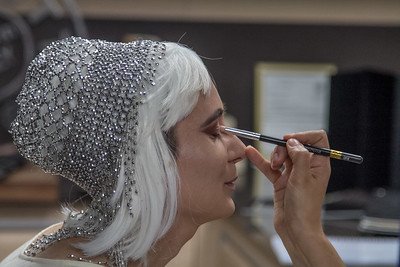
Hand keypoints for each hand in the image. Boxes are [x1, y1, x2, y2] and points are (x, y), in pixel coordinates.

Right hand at [246, 130, 343, 266]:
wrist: (295, 229)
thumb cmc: (304, 208)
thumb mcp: (303, 178)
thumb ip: (299, 156)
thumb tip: (293, 141)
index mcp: (319, 165)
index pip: (317, 140)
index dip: (303, 136)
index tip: (288, 140)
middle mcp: (307, 167)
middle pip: (294, 145)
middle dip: (284, 148)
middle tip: (280, 161)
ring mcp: (293, 174)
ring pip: (282, 155)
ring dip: (274, 156)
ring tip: (274, 166)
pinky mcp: (281, 181)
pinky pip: (269, 167)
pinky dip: (260, 160)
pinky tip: (250, 152)